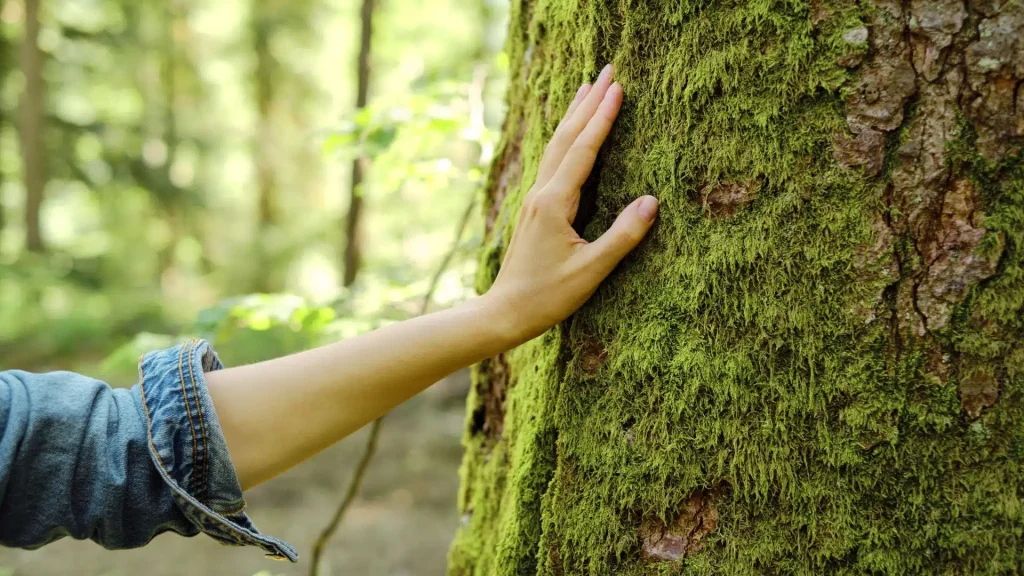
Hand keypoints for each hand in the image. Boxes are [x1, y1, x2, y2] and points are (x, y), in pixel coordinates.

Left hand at [484, 64, 658, 344]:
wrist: (504, 312)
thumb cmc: (547, 296)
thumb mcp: (591, 271)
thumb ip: (622, 236)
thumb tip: (652, 201)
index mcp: (555, 203)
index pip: (583, 150)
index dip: (602, 118)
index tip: (618, 87)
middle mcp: (541, 194)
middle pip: (566, 137)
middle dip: (588, 102)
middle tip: (608, 70)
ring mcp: (534, 200)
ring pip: (556, 146)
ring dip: (573, 114)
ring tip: (587, 87)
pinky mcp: (534, 209)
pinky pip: (552, 161)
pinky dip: (565, 138)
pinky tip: (568, 135)